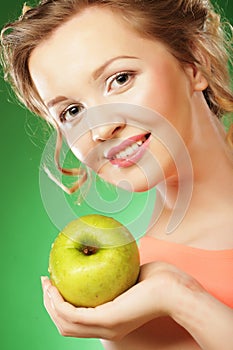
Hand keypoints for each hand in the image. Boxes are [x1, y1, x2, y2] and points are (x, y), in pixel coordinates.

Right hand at [41, 262, 188, 339]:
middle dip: (50, 304)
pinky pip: (72, 314)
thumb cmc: (160, 281)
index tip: (54, 286)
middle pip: (65, 325)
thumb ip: (114, 275)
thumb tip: (101, 258)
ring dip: (50, 303)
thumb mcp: (130, 277)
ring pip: (64, 322)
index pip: (78, 321)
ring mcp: (105, 326)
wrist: (177, 290)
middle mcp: (105, 328)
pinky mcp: (107, 318)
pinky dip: (58, 302)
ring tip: (46, 284)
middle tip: (46, 283)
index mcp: (111, 321)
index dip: (61, 306)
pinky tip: (53, 287)